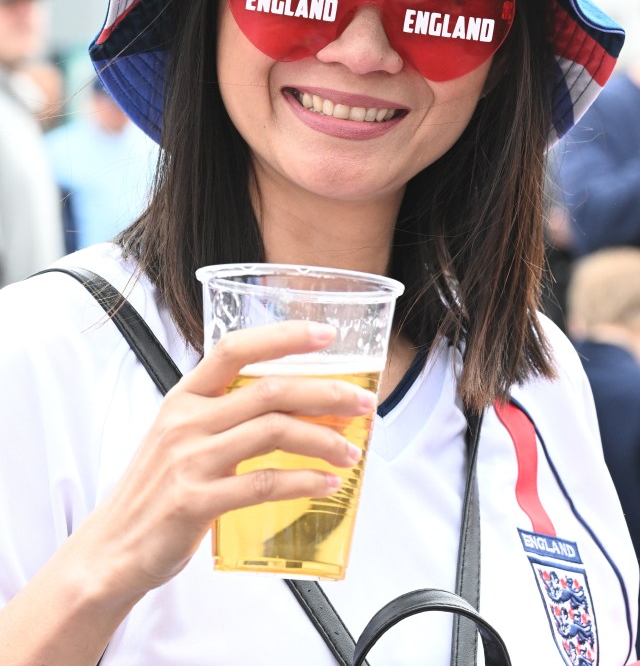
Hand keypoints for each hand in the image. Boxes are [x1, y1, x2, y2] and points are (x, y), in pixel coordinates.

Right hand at [81, 320, 375, 600]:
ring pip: (274, 432)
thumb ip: (224, 415)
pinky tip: (326, 484)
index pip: (235, 348)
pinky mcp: (196, 501)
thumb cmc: (156, 489)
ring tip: (350, 451)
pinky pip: (264, 484)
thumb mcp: (180, 436)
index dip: (283, 337)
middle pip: (269, 390)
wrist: (113, 547)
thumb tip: (294, 404)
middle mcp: (186, 420)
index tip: (326, 335)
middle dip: (325, 393)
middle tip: (361, 404)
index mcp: (183, 397)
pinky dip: (304, 481)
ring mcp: (190, 459)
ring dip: (323, 440)